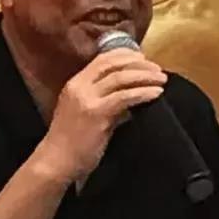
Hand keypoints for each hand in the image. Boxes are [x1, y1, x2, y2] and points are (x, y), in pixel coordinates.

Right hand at [34, 49, 164, 183]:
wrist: (57, 162)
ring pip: (121, 77)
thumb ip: (106, 102)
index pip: (102, 59)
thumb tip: (131, 96)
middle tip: (157, 69)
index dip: (126, 56)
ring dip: (145, 76)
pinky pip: (125, 97)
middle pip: (113, 64)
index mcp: (76, 84)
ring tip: (162, 80)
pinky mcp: (97, 113)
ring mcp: (87, 99)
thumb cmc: (72, 143)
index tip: (144, 59)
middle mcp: (80, 87)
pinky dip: (143, 92)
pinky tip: (156, 94)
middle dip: (139, 64)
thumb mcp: (86, 114)